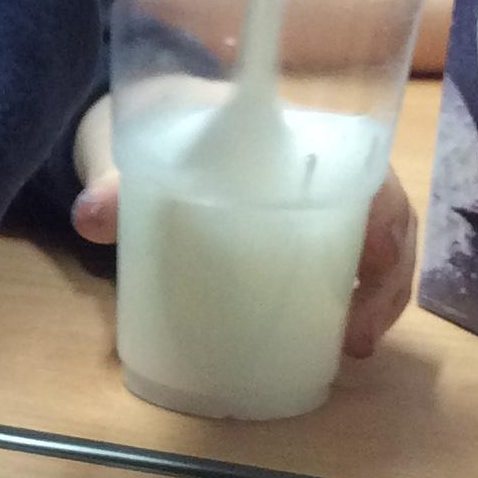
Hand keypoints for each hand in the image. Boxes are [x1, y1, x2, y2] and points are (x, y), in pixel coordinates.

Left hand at [72, 157, 418, 362]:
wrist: (160, 128)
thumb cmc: (173, 129)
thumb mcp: (148, 152)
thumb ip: (118, 184)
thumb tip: (89, 217)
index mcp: (302, 137)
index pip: (368, 170)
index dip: (385, 218)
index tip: (373, 265)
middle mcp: (327, 170)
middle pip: (386, 221)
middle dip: (387, 282)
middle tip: (356, 336)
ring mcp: (322, 209)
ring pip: (380, 250)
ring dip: (380, 301)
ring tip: (353, 349)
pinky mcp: (306, 242)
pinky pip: (353, 270)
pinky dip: (359, 305)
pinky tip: (342, 345)